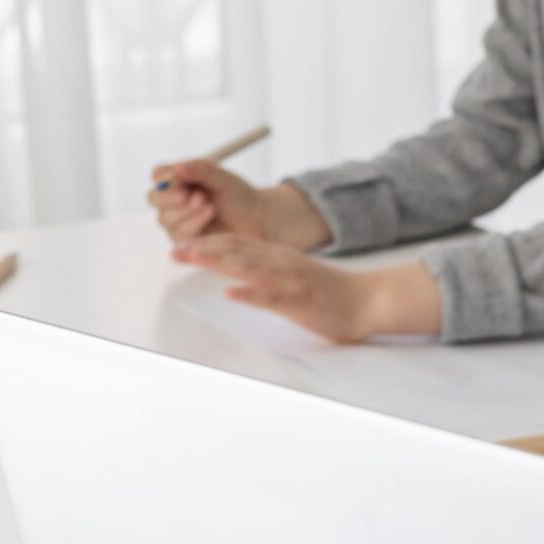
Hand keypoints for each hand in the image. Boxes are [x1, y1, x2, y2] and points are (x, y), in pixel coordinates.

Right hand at [148, 161, 328, 248]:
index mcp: (179, 179)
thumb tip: (179, 168)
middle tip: (190, 195)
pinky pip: (179, 234)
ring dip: (186, 211)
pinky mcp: (184, 239)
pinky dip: (194, 223)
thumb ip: (201, 170)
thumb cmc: (238, 195)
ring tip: (209, 205)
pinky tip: (209, 215)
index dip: (165, 177)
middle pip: (154, 197)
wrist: (255, 219)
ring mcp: (176, 221)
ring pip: (165, 218)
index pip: (158, 174)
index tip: (180, 178)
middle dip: (170, 197)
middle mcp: (173, 200)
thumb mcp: (222, 177)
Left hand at [171, 234, 438, 341]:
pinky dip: (251, 294)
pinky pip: (273, 297)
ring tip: (193, 257)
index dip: (208, 242)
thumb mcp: (293, 275)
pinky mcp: (301, 301)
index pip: (238, 244)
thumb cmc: (329, 293)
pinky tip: (232, 293)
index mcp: (279, 257)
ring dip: (219, 261)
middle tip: (175, 248)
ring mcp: (291, 281)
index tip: (182, 243)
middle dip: (204, 248)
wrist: (367, 300)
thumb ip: (267, 270)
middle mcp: (281, 263)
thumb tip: (238, 270)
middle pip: (237, 251)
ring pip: (250, 268)